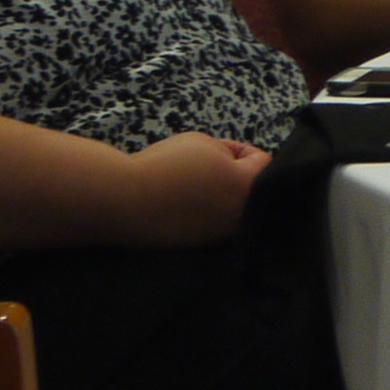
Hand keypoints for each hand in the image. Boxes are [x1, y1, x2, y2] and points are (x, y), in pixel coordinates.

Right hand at [122, 132, 270, 247]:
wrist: (126, 201)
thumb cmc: (166, 166)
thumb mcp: (202, 142)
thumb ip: (227, 153)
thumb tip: (232, 165)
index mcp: (248, 186)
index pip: (264, 162)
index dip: (242, 150)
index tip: (219, 149)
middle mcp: (242, 216)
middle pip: (252, 189)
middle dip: (236, 175)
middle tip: (209, 167)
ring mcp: (223, 235)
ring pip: (233, 209)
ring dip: (221, 197)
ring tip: (195, 188)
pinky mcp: (202, 247)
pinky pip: (214, 225)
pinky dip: (205, 214)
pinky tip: (186, 206)